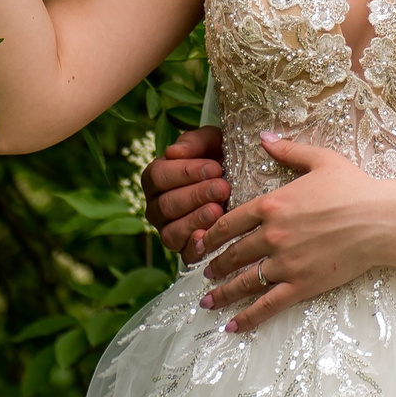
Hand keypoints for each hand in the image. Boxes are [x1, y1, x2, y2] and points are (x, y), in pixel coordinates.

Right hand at [144, 126, 229, 257]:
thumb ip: (194, 142)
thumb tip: (173, 152)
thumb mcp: (211, 142)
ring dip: (196, 221)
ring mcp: (167, 230)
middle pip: (166, 204)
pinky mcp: (183, 250)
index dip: (185, 173)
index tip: (214, 168)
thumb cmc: (219, 158)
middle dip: (196, 196)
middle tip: (222, 188)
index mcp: (156, 178)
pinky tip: (209, 237)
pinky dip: (195, 247)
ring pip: (171, 231)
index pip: (159, 176)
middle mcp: (156, 206)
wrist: (240, 181)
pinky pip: (183, 254)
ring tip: (218, 210)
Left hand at [197, 134, 395, 333]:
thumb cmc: (354, 187)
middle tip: (205, 271)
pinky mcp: (301, 285)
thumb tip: (264, 136)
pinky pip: (268, 305)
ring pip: (244, 282)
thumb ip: (288, 150)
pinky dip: (248, 318)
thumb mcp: (320, 160)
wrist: (380, 219)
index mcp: (271, 205)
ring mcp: (285, 263)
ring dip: (222, 292)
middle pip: (233, 254)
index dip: (210, 235)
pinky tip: (232, 326)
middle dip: (215, 265)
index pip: (229, 223)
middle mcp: (272, 236)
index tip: (200, 242)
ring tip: (208, 300)